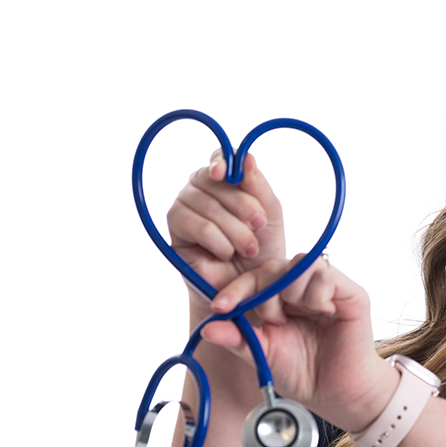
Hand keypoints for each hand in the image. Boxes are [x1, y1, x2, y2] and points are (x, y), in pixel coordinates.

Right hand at [167, 150, 286, 313]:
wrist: (250, 289)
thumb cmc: (262, 250)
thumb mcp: (269, 214)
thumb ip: (258, 186)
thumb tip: (246, 157)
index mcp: (222, 181)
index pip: (218, 158)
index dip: (221, 161)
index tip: (226, 173)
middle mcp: (199, 189)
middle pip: (211, 179)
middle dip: (242, 204)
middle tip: (258, 225)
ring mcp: (184, 208)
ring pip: (206, 204)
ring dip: (235, 229)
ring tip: (248, 248)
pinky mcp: (175, 232)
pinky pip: (196, 225)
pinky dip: (218, 241)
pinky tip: (226, 253)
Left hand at [201, 255, 398, 432]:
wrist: (337, 394)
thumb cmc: (304, 374)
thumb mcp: (264, 355)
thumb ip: (238, 339)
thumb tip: (206, 327)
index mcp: (281, 301)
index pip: (255, 279)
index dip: (236, 289)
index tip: (221, 307)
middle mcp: (304, 291)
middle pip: (275, 266)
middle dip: (264, 291)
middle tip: (271, 320)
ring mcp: (328, 290)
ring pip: (300, 264)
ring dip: (290, 289)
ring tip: (295, 316)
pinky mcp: (351, 294)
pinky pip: (326, 274)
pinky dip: (315, 292)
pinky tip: (319, 312)